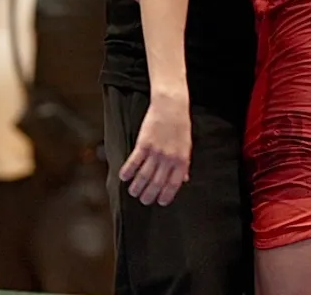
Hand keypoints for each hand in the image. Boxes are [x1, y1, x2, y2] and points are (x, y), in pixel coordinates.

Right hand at [118, 90, 191, 205]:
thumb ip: (184, 164)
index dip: (166, 195)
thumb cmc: (180, 125)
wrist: (171, 106)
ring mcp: (156, 152)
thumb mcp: (186, 146)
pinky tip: (123, 177)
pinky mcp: (144, 143)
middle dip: (149, 194)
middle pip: (157, 183)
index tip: (160, 202)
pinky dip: (128, 171)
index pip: (173, 184)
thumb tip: (184, 179)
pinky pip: (134, 162)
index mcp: (181, 160)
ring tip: (133, 193)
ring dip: (137, 186)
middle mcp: (168, 159)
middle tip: (144, 200)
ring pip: (144, 175)